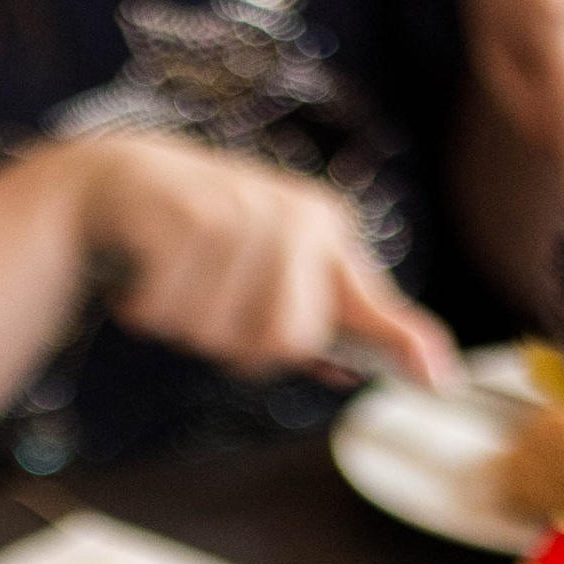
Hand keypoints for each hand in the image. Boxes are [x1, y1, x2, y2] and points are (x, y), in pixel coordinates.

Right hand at [72, 134, 459, 384]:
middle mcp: (296, 217)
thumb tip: (392, 370)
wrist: (120, 185)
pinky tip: (145, 275)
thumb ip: (328, 326)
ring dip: (183, 326)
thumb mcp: (269, 278)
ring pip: (221, 330)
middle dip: (237, 346)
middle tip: (211, 310)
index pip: (367, 302)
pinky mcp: (188, 213)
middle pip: (284, 339)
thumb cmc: (202, 244)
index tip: (443, 379)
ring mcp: (243, 211)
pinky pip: (170, 307)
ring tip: (176, 286)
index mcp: (326, 233)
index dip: (402, 342)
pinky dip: (147, 308)